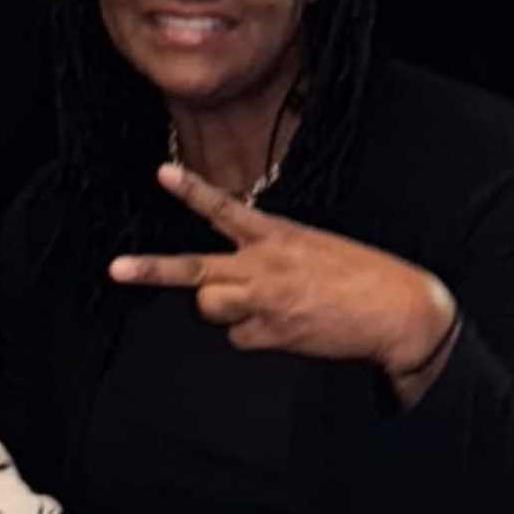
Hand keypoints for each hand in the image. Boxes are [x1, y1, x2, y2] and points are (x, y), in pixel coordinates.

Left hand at [111, 166, 456, 394]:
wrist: (397, 310)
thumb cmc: (361, 275)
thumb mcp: (312, 246)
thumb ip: (268, 253)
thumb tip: (235, 277)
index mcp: (276, 235)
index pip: (224, 208)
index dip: (191, 190)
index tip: (163, 174)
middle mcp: (263, 267)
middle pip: (194, 271)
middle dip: (151, 271)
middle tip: (117, 268)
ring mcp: (264, 302)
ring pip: (211, 308)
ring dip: (224, 309)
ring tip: (259, 305)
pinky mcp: (272, 334)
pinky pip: (240, 338)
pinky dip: (254, 336)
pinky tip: (285, 327)